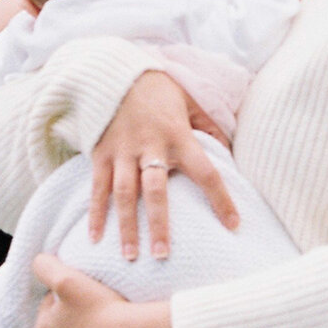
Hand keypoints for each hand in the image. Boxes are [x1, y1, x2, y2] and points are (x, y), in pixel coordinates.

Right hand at [88, 70, 238, 261]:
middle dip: (159, 224)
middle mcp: (149, 146)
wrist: (114, 70)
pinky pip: (97, 187)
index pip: (205, 171)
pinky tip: (94, 238)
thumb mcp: (190, 99)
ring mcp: (122, 151)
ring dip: (126, 227)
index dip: (221, 199)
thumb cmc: (157, 88)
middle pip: (156, 190)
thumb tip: (229, 148)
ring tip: (130, 256)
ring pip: (124, 194)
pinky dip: (94, 213)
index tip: (233, 224)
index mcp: (177, 136)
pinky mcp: (101, 153)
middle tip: (162, 255)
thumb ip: (209, 124)